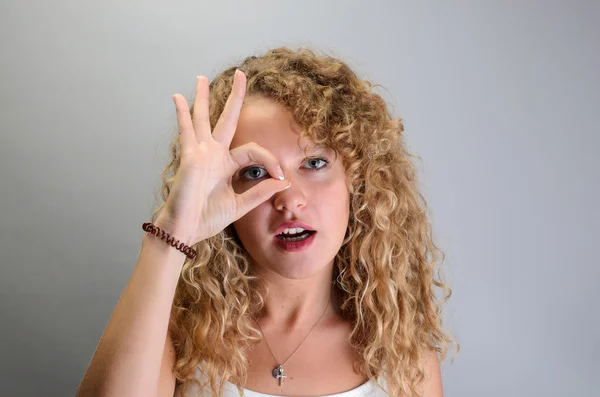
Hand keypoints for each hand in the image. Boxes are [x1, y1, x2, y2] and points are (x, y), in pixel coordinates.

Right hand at [156, 70, 289, 244]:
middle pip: (227, 119)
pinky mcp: (190, 156)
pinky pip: (186, 130)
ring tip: (201, 78)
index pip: (253, 151)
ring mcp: (200, 153)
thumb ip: (261, 192)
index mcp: (226, 166)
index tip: (281, 175)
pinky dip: (182, 114)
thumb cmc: (206, 219)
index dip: (270, 159)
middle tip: (241, 74)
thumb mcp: (241, 205)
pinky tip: (177, 98)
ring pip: (203, 118)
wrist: (186, 230)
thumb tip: (285, 181)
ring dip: (203, 98)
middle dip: (235, 97)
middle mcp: (213, 155)